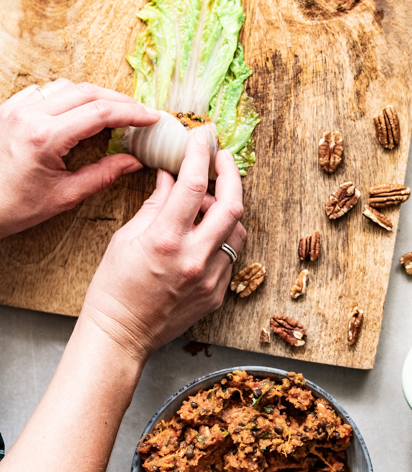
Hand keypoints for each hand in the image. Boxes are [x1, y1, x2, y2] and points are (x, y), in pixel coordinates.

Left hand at [0, 79, 158, 237]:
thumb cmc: (14, 207)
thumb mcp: (65, 196)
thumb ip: (103, 174)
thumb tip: (134, 161)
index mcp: (44, 138)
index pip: (100, 112)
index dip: (132, 112)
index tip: (151, 117)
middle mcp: (28, 116)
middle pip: (87, 91)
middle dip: (119, 100)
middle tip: (139, 113)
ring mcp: (15, 109)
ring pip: (66, 86)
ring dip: (93, 95)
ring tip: (112, 112)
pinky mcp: (8, 109)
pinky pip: (44, 91)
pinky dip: (66, 96)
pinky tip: (77, 112)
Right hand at [80, 132, 245, 361]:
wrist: (120, 336)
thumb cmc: (114, 288)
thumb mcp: (126, 238)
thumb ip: (155, 204)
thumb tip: (172, 176)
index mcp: (165, 240)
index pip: (193, 184)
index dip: (201, 153)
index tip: (202, 136)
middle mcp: (193, 258)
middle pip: (232, 203)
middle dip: (230, 173)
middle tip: (221, 157)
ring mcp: (209, 278)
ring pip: (237, 229)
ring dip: (226, 209)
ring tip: (204, 204)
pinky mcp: (217, 293)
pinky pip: (230, 255)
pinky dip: (221, 238)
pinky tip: (203, 236)